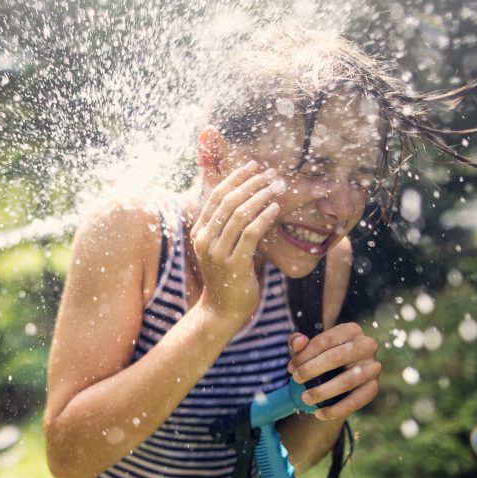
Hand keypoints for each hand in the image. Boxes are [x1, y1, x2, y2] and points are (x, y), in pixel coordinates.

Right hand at [190, 160, 285, 324]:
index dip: (235, 178)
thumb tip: (245, 198)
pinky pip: (250, 234)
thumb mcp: (221, 248)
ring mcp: (217, 253)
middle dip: (251, 183)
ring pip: (240, 215)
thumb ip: (227, 226)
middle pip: (228, 201)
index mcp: (199, 232)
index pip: (216, 196)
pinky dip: (263, 218)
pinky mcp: (234, 265)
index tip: (253, 166)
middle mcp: (204, 240)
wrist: (221, 311)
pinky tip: (274, 208)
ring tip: (277, 187)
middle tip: (270, 174)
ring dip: (260, 196)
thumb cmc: (226, 277)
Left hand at [287, 324, 380, 420]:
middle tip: (295, 379)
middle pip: (337, 357)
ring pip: (347, 381)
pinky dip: (336, 409)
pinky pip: (356, 401)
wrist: (341, 373)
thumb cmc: (321, 355)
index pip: (325, 340)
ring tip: (305, 398)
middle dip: (313, 369)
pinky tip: (319, 413)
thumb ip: (298, 342)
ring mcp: (373, 367)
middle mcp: (367, 346)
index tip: (290, 368)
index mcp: (351, 330)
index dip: (304, 354)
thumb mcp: (308, 347)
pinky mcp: (373, 388)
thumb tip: (298, 342)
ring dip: (323, 391)